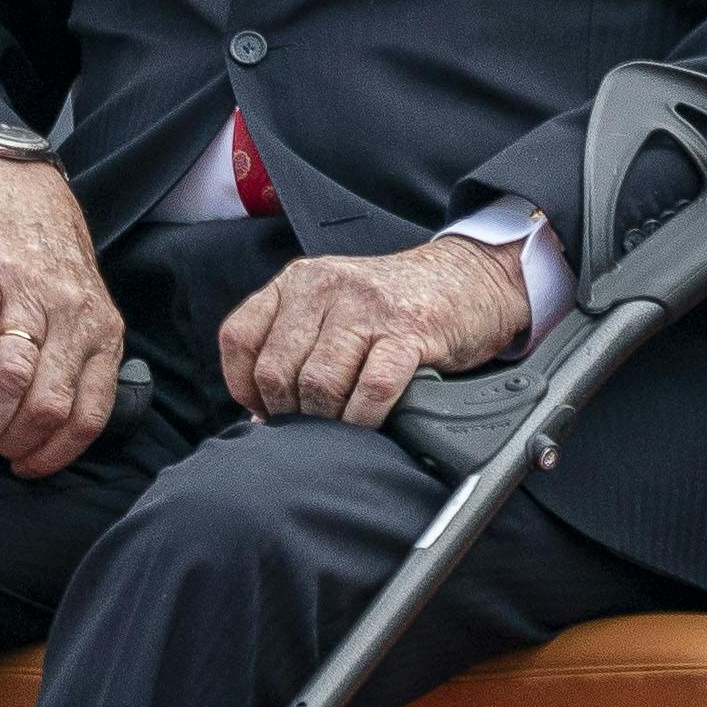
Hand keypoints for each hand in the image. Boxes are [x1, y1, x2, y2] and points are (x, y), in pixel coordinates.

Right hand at [0, 157, 126, 476]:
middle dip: (16, 440)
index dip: (56, 452)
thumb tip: (50, 427)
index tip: (29, 465)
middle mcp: (71, 316)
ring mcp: (28, 293)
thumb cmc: (50, 262)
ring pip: (13, 374)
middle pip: (49, 403)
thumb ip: (78, 361)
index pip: (89, 414)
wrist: (22, 194)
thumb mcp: (86, 313)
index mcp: (102, 333)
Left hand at [217, 235, 530, 428]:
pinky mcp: (409, 330)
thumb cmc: (393, 306)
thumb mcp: (330, 305)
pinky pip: (372, 388)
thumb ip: (292, 342)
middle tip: (311, 428)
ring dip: (328, 420)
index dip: (243, 387)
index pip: (238, 338)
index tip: (264, 413)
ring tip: (341, 429)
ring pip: (320, 383)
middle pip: (277, 370)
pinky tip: (370, 424)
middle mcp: (324, 287)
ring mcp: (366, 307)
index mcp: (296, 281)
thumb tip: (259, 415)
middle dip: (289, 413)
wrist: (467, 278)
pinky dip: (365, 418)